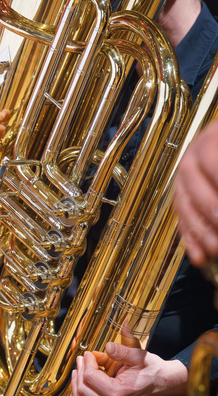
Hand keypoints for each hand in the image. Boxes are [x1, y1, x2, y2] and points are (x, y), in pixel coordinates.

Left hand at [70, 342, 187, 395]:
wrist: (163, 384)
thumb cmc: (152, 369)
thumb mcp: (139, 355)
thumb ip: (122, 351)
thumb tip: (108, 347)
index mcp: (118, 392)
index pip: (91, 377)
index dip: (87, 362)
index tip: (89, 353)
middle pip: (83, 389)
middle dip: (80, 371)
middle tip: (81, 358)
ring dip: (75, 385)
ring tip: (77, 371)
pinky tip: (76, 389)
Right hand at [174, 119, 217, 266]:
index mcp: (210, 138)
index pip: (210, 157)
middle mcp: (191, 159)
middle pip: (195, 188)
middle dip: (212, 211)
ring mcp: (184, 180)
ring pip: (185, 208)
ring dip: (202, 233)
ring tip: (216, 249)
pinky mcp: (183, 199)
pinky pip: (182, 220)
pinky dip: (191, 241)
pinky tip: (200, 257)